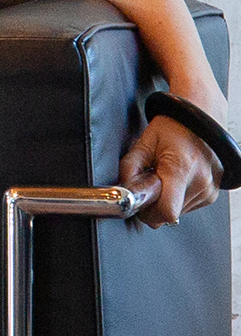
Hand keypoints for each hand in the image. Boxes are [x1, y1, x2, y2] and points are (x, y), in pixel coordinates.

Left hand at [119, 113, 223, 227]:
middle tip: (150, 185)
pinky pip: (187, 207)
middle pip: (170, 216)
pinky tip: (176, 180)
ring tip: (165, 178)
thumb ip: (129, 169)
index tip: (141, 204)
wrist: (200, 120)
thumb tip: (123, 191)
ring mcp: (208, 189)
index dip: (149, 214)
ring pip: (178, 214)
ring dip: (166, 201)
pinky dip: (177, 198)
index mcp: (180, 169)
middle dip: (154, 206)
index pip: (167, 212)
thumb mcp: (143, 144)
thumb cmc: (173, 129)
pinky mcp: (211, 194)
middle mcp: (199, 182)